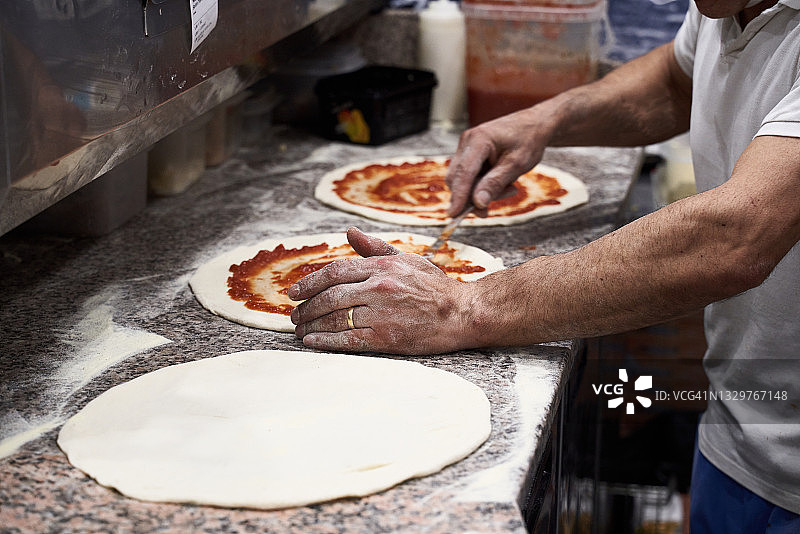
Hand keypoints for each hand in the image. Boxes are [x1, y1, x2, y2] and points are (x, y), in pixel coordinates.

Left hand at [289, 227, 471, 354]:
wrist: (462, 313)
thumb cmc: (435, 286)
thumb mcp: (406, 259)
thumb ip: (375, 248)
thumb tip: (350, 232)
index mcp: (382, 267)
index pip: (336, 271)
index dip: (310, 282)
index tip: (294, 292)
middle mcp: (379, 288)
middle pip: (330, 296)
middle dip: (307, 307)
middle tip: (294, 315)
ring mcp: (382, 313)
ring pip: (336, 318)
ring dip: (312, 325)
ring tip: (300, 330)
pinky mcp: (387, 337)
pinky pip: (349, 339)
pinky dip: (326, 341)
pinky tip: (313, 342)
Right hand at [445, 107, 552, 216]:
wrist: (534, 125)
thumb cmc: (528, 140)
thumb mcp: (516, 164)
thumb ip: (495, 183)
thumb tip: (477, 203)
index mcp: (479, 140)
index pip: (464, 173)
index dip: (458, 196)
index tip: (454, 215)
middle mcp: (467, 141)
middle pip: (457, 178)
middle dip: (473, 196)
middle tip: (495, 205)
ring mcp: (466, 147)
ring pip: (462, 180)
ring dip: (481, 191)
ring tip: (509, 187)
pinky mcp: (469, 153)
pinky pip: (469, 176)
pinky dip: (483, 185)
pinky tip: (503, 182)